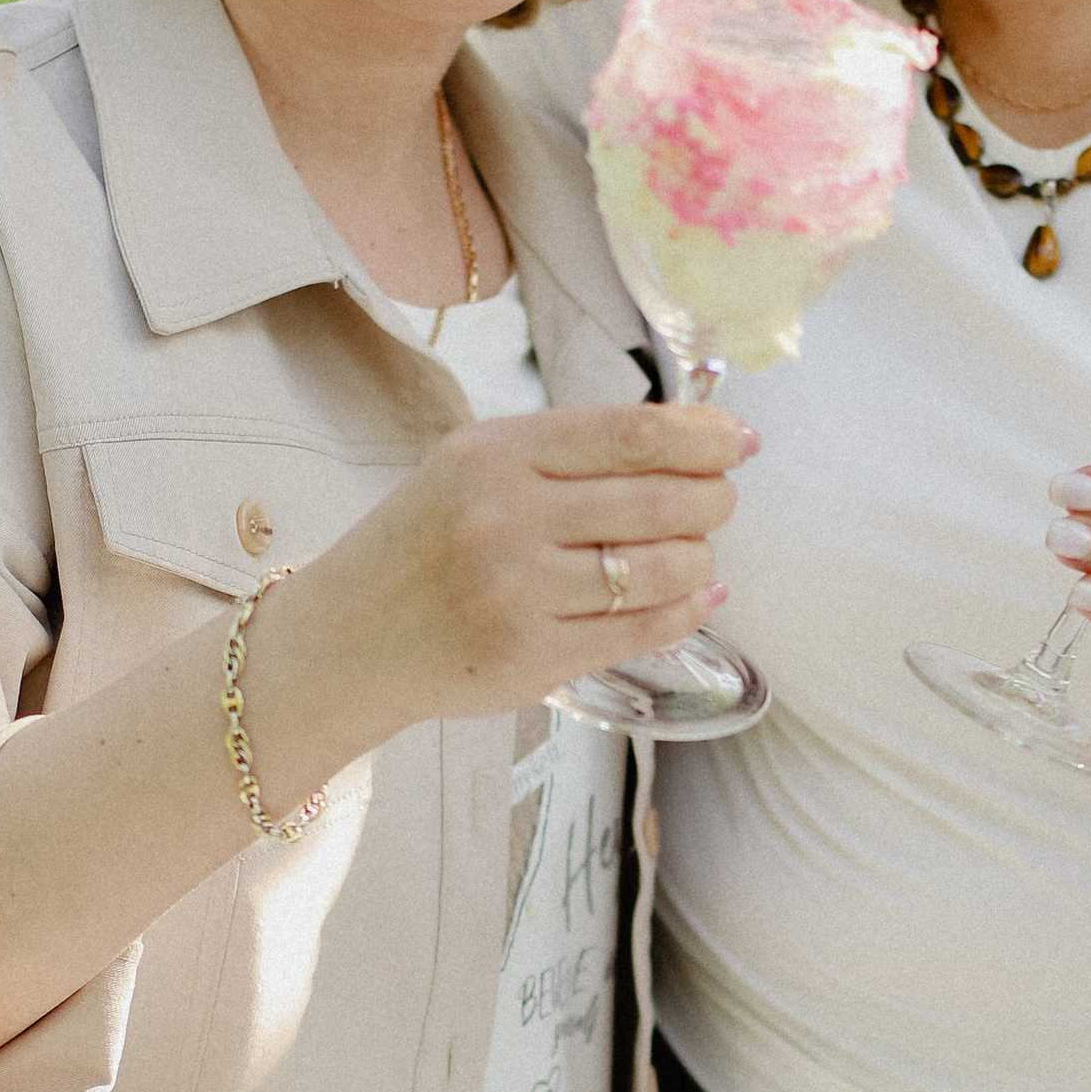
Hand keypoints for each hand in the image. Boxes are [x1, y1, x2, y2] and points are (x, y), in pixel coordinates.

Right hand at [293, 398, 754, 735]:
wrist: (349, 636)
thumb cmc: (425, 542)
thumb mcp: (474, 467)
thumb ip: (569, 451)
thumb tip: (695, 435)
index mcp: (494, 454)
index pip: (631, 433)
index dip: (704, 436)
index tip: (741, 440)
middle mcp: (505, 518)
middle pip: (659, 499)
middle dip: (713, 498)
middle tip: (720, 500)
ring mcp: (518, 592)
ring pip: (661, 568)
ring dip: (700, 557)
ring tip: (695, 551)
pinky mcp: (531, 658)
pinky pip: (642, 630)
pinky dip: (688, 610)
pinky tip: (698, 596)